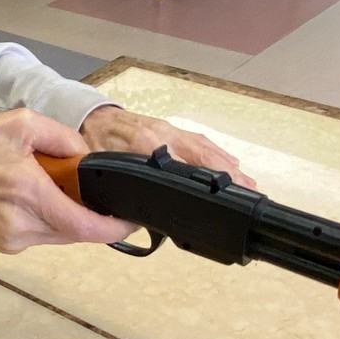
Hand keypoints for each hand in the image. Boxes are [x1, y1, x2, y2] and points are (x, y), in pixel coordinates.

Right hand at [0, 109, 137, 252]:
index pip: (85, 225)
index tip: (132, 220)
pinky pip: (43, 235)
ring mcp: (13, 239)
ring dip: (72, 217)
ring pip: (61, 235)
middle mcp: (23, 225)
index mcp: (29, 194)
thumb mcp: (19, 124)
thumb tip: (85, 155)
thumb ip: (61, 137)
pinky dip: (51, 220)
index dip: (114, 227)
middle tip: (103, 197)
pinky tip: (41, 200)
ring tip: (64, 191)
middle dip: (95, 217)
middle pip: (77, 232)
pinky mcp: (6, 245)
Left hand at [79, 106, 255, 189]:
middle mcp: (162, 135)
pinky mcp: (172, 130)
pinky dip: (217, 153)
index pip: (180, 163)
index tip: (220, 191)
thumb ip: (119, 193)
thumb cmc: (94, 142)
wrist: (92, 116)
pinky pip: (200, 141)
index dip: (202, 176)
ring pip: (205, 147)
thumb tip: (136, 222)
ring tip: (247, 182)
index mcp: (143, 145)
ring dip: (227, 164)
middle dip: (227, 172)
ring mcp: (170, 131)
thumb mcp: (101, 170)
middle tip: (247, 189)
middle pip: (202, 154)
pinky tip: (230, 164)